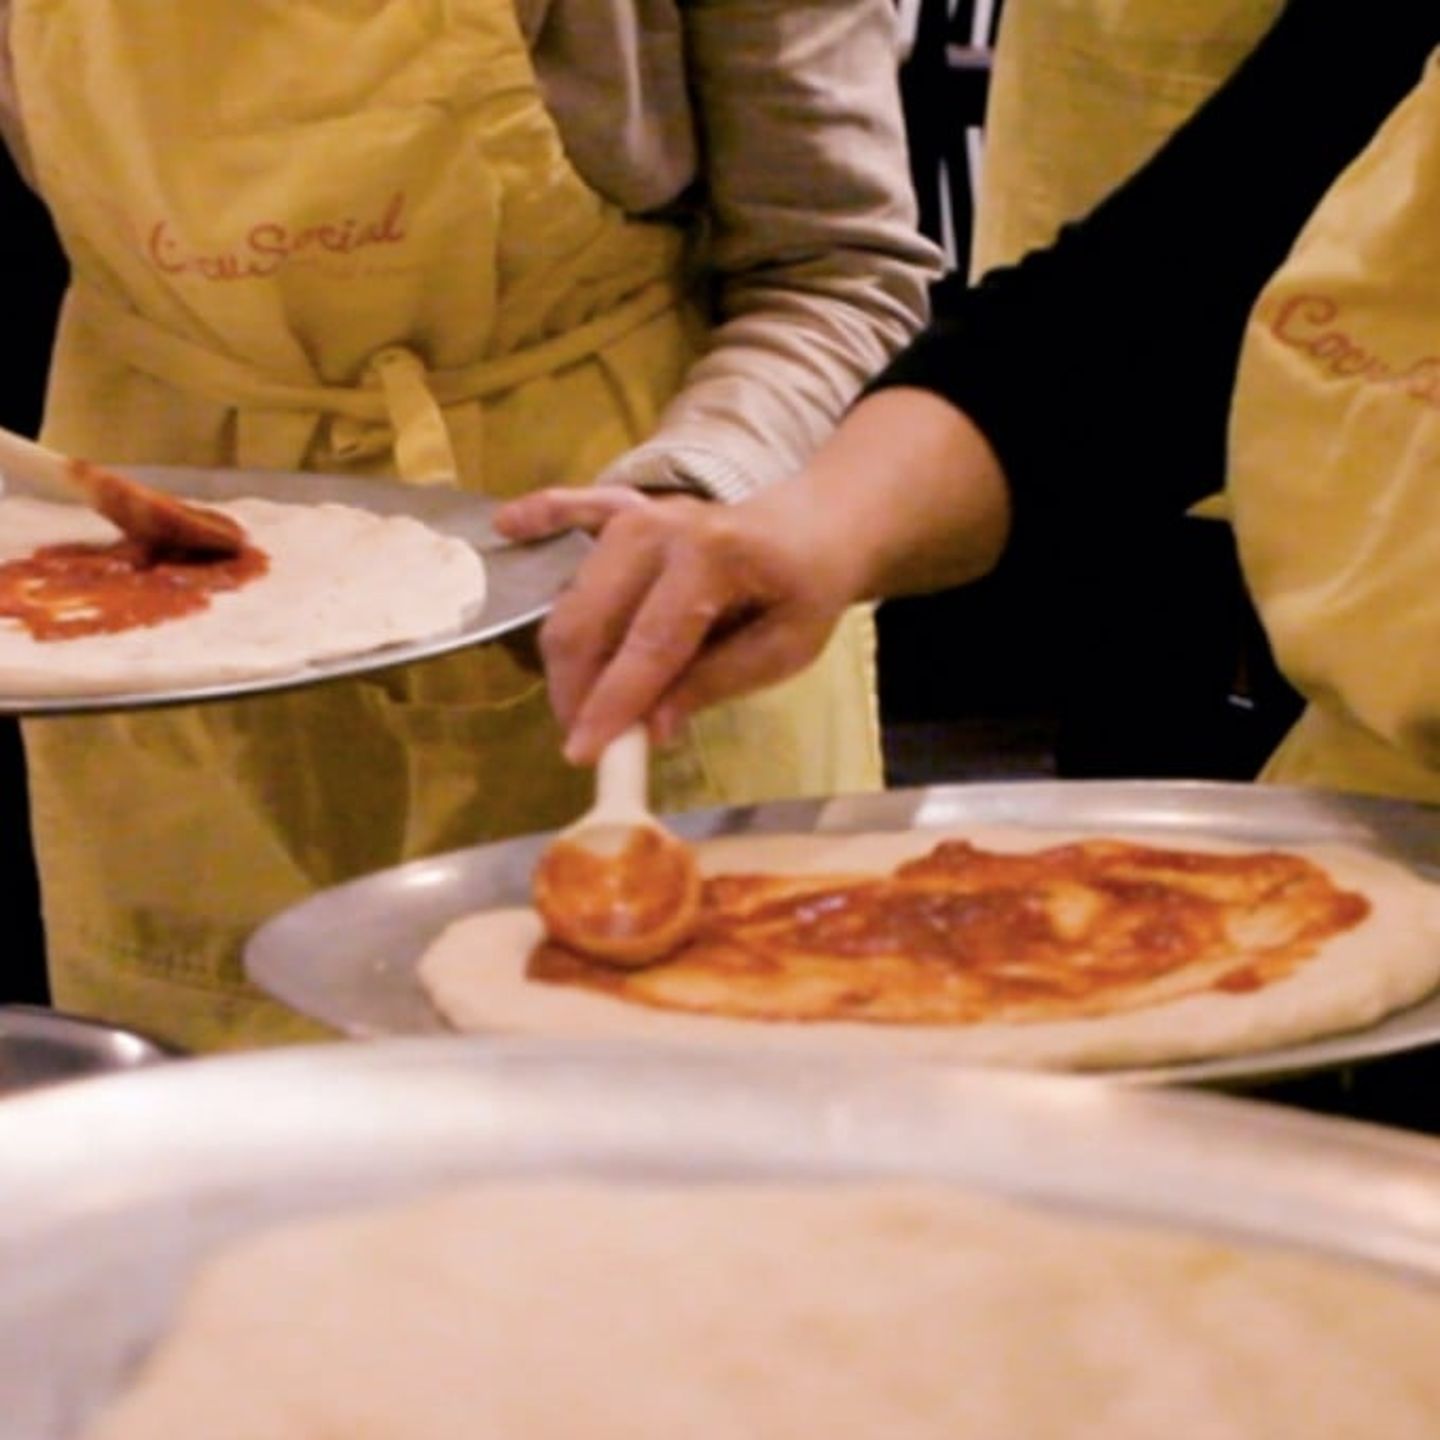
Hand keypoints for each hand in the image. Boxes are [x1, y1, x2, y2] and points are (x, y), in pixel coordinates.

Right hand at [495, 485, 854, 763]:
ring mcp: (638, 515)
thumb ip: (715, 683)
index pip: (650, 643)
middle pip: (590, 619)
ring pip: (573, 598)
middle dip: (576, 690)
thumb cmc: (805, 591)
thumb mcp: (784, 650)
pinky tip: (507, 527)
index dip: (613, 704)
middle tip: (586, 741)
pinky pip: (571, 510)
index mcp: (713, 558)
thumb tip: (651, 728)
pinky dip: (540, 515)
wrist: (816, 526)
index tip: (583, 753)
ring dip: (568, 659)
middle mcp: (662, 529)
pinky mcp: (624, 512)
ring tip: (587, 706)